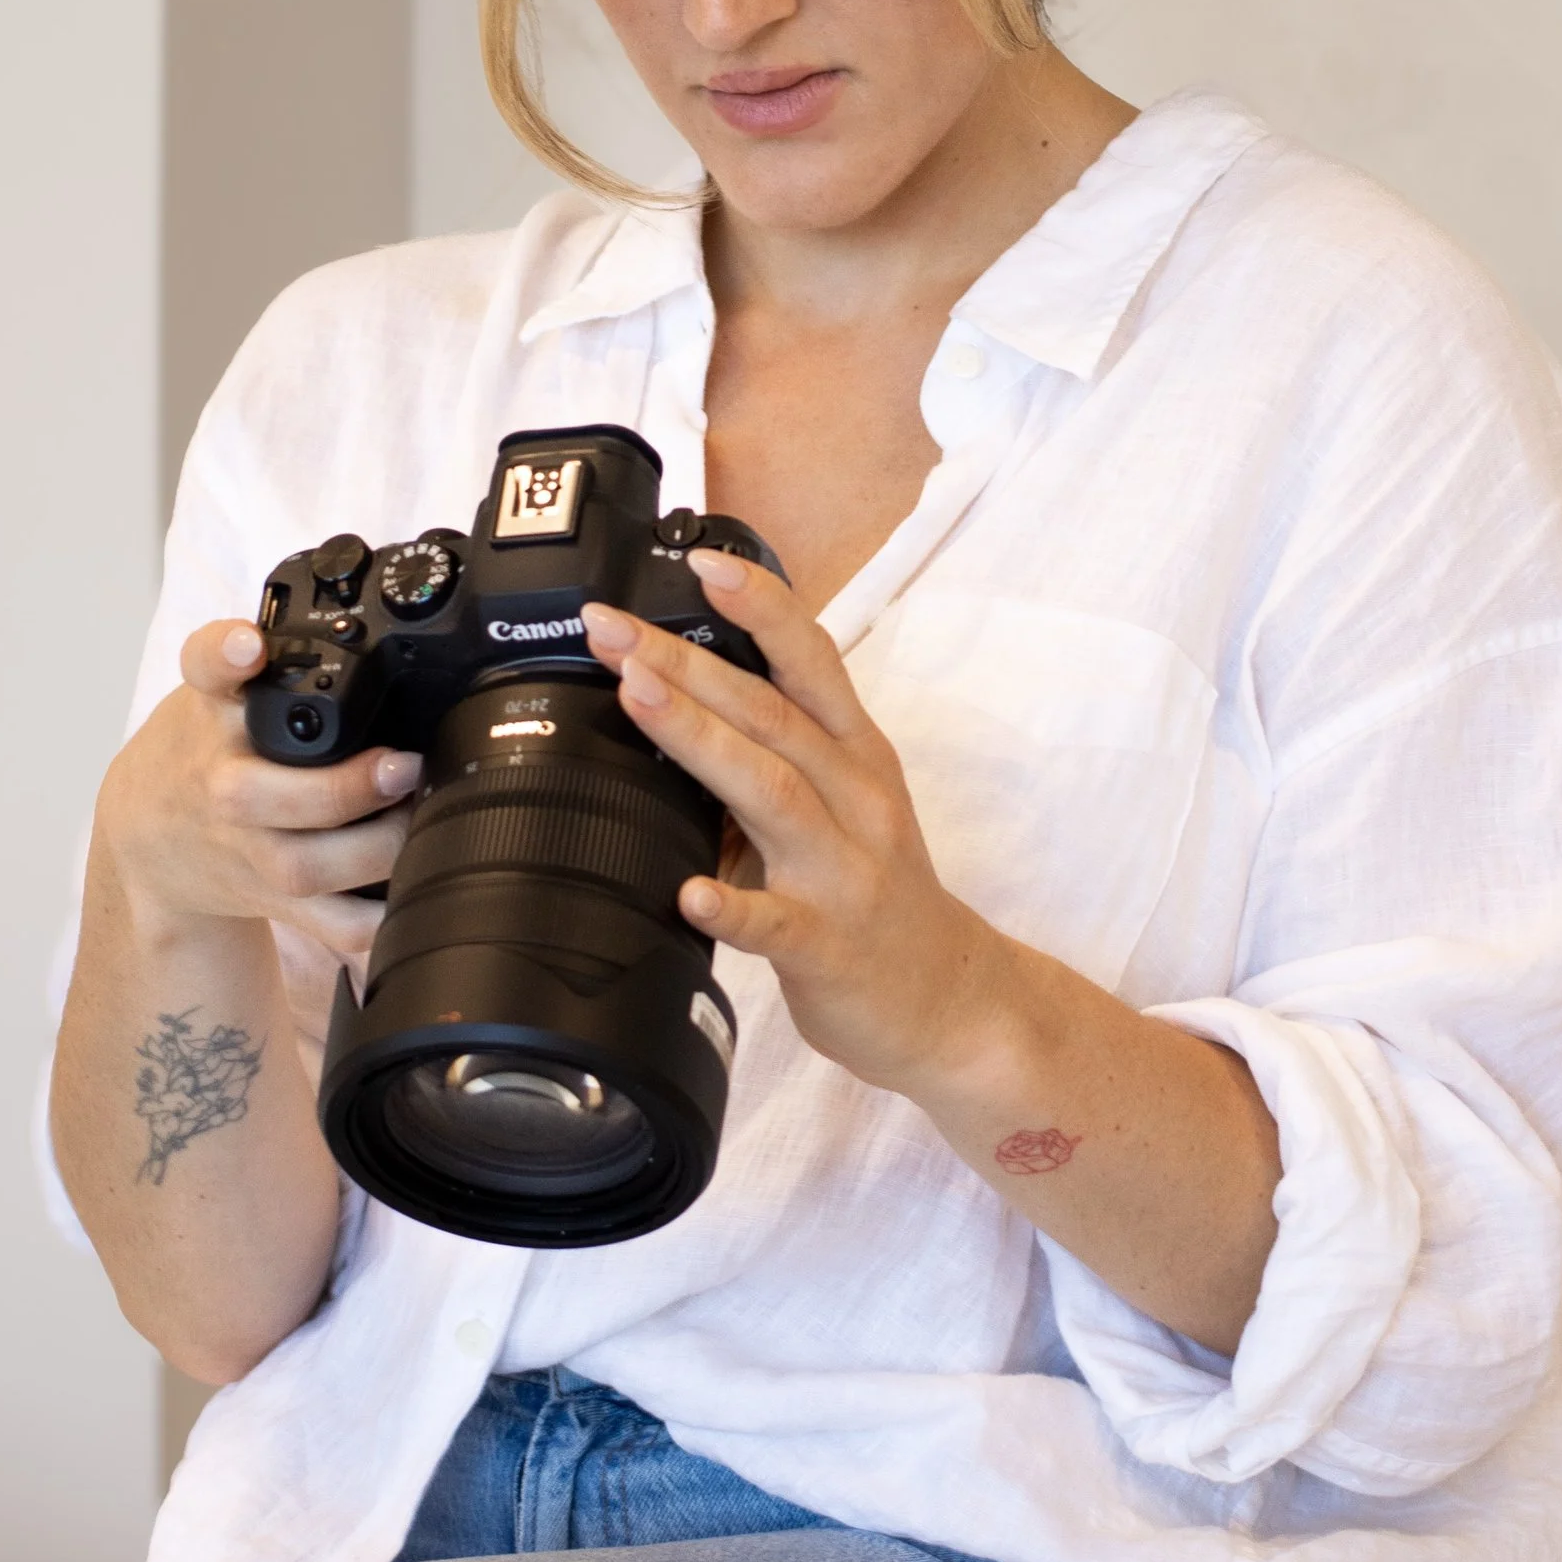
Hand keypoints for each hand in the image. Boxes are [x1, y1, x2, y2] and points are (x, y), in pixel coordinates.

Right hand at [92, 619, 422, 969]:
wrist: (150, 835)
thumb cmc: (208, 748)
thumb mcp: (223, 689)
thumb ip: (280, 654)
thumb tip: (375, 620)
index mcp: (213, 712)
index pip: (206, 666)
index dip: (227, 653)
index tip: (250, 649)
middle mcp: (222, 784)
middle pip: (264, 795)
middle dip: (342, 787)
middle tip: (401, 766)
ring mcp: (245, 850)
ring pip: (304, 868)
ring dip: (372, 852)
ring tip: (418, 822)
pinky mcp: (274, 898)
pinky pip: (329, 924)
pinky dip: (373, 922)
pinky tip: (408, 898)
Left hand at [585, 554, 1019, 1098]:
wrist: (949, 1000)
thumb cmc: (879, 894)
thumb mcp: (843, 803)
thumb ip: (773, 753)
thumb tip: (675, 702)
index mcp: (856, 755)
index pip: (811, 660)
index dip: (760, 605)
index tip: (702, 561)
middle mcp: (856, 799)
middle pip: (771, 713)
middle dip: (687, 661)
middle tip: (612, 627)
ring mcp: (844, 872)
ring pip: (773, 790)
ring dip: (700, 738)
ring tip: (637, 697)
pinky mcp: (829, 946)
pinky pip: (776, 924)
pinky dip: (733, 905)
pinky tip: (691, 893)